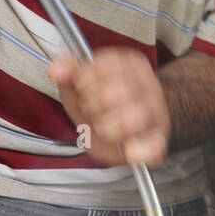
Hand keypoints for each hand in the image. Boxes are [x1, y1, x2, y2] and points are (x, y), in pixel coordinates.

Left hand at [49, 48, 170, 166]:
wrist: (137, 123)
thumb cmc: (106, 105)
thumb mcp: (83, 85)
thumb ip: (68, 75)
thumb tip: (56, 69)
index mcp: (130, 65)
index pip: (101, 67)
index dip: (85, 81)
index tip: (86, 88)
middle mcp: (147, 84)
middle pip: (110, 95)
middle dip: (93, 106)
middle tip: (95, 109)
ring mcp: (155, 112)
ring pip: (129, 120)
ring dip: (109, 128)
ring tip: (106, 127)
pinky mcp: (158, 138)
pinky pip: (152, 145)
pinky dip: (139, 149)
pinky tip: (130, 150)